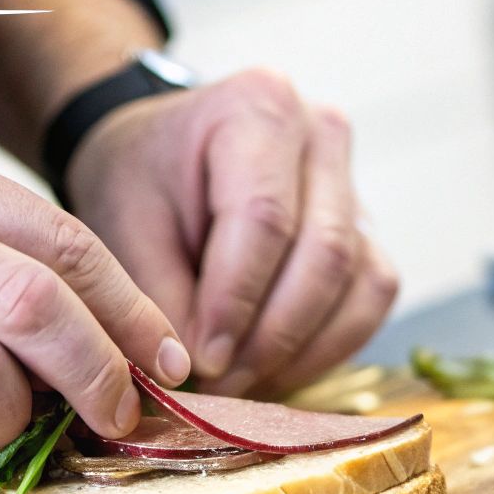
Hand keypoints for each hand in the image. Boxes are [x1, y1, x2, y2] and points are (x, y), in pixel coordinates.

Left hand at [66, 69, 398, 397]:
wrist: (160, 157)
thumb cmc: (140, 180)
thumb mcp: (123, 224)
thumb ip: (158, 295)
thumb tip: (196, 372)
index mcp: (258, 107)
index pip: (264, 218)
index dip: (236, 301)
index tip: (203, 360)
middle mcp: (322, 134)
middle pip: (324, 252)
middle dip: (272, 335)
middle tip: (222, 387)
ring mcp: (354, 183)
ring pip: (359, 281)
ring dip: (303, 349)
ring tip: (242, 384)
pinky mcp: (366, 231)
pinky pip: (370, 299)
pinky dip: (329, 346)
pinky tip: (275, 368)